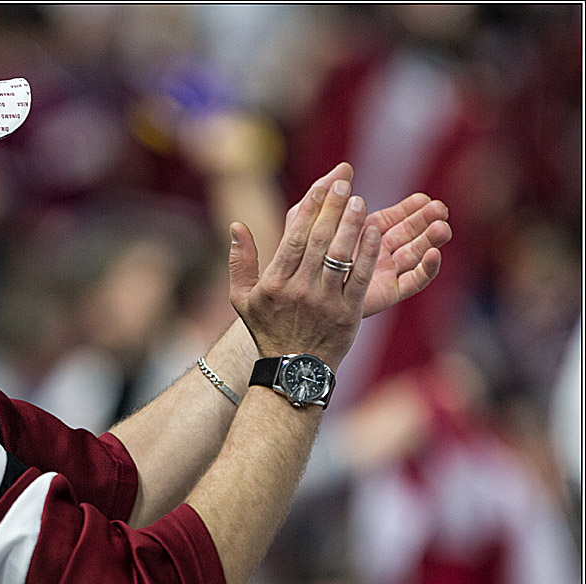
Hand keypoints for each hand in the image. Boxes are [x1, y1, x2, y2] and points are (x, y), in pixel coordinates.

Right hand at [229, 164, 378, 369]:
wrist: (293, 369)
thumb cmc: (268, 329)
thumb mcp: (242, 298)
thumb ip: (239, 261)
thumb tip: (236, 225)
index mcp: (275, 283)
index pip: (294, 239)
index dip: (310, 211)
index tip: (321, 187)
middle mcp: (300, 291)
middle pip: (319, 242)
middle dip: (333, 210)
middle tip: (345, 185)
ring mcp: (325, 303)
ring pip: (341, 257)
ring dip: (352, 226)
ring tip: (361, 202)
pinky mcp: (348, 314)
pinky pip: (361, 278)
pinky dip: (368, 254)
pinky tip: (375, 232)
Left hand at [284, 164, 451, 317]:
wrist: (291, 307)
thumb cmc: (294, 264)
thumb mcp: (305, 225)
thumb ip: (323, 195)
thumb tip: (344, 167)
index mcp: (362, 237)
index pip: (391, 218)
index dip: (409, 208)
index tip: (425, 198)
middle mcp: (375, 255)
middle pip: (408, 235)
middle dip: (424, 221)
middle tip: (440, 208)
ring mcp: (382, 274)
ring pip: (414, 254)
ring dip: (430, 239)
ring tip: (442, 227)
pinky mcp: (386, 294)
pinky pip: (412, 282)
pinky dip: (426, 269)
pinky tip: (434, 253)